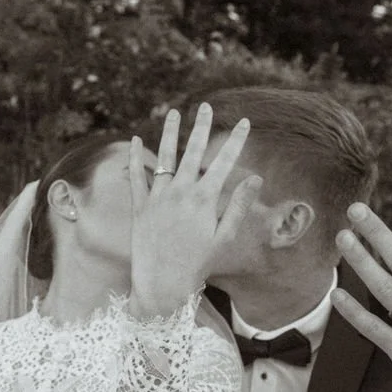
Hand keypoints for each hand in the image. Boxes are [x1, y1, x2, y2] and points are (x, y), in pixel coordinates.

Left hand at [128, 102, 260, 317]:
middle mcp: (180, 193)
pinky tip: (135, 139)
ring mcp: (157, 198)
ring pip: (164, 157)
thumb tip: (256, 178)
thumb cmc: (198, 265)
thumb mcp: (224, 237)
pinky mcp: (139, 207)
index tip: (245, 122)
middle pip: (193, 151)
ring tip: (174, 113)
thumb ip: (237, 205)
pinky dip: (136, 157)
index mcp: (204, 200)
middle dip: (202, 127)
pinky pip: (136, 176)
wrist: (162, 285)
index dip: (236, 140)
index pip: (224, 162)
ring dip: (170, 133)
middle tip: (207, 106)